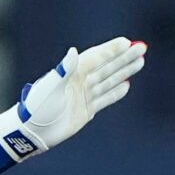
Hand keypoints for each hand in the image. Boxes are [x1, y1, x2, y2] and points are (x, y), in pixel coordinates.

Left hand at [0, 37, 147, 156]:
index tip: (128, 42)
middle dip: (124, 58)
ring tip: (140, 62)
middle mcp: (79, 82)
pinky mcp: (86, 111)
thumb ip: (64, 69)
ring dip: (124, 72)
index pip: (96, 57)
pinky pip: (104, 99)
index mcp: (72, 73)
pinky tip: (126, 85)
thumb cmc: (37, 108)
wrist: (32, 133)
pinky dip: (115, 92)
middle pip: (106, 67)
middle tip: (142, 48)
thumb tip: (73, 51)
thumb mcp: (51, 87)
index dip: (111, 50)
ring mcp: (83, 96)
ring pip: (108, 81)